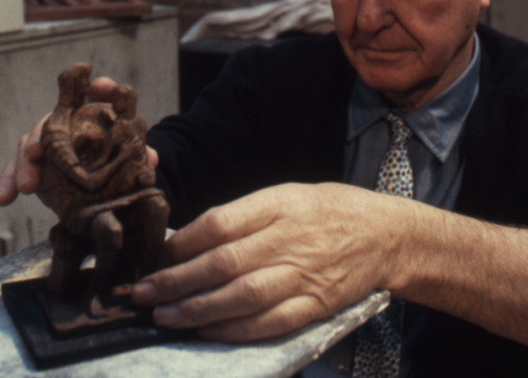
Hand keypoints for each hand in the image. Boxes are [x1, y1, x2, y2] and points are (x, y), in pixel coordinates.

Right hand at [0, 76, 158, 211]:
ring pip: (27, 147)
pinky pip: (15, 172)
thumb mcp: (130, 165)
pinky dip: (8, 183)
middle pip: (50, 121)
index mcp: (91, 118)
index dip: (99, 88)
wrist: (101, 195)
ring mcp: (46, 147)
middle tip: (36, 150)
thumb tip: (152, 158)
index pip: (94, 95)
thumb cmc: (116, 169)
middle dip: (41, 133)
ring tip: (27, 186)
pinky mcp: (33, 169)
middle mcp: (65, 126)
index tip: (100, 86)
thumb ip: (139, 160)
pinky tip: (3, 198)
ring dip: (24, 165)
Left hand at [131, 182, 410, 342]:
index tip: (154, 255)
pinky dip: (235, 330)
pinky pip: (270, 323)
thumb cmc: (325, 210)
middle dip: (177, 281)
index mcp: (278, 205)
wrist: (384, 235)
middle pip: (224, 263)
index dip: (183, 242)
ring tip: (165, 316)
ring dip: (198, 310)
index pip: (221, 223)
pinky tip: (207, 331)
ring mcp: (303, 276)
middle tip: (143, 293)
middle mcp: (288, 240)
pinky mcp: (316, 306)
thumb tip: (188, 239)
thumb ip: (242, 216)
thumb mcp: (284, 195)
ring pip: (242, 297)